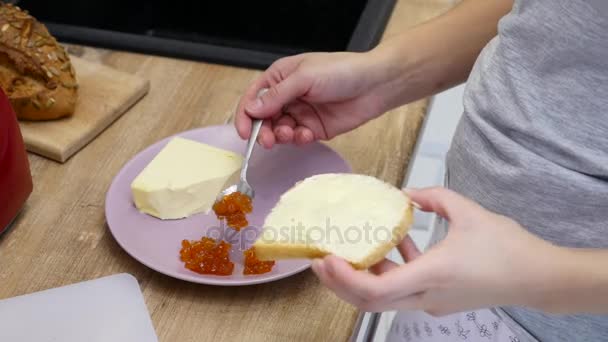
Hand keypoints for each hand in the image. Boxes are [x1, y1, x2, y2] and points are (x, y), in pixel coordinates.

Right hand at [234, 51, 397, 147]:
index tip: (245, 132)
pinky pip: (298, 138)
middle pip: (263, 118)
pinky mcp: (314, 128)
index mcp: (280, 77)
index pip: (254, 98)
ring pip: (279, 131)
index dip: (246, 115)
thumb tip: (252, 109)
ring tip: (291, 135)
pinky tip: (307, 135)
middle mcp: (287, 96)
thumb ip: (277, 95)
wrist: (375, 84)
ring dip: (281, 136)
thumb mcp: (305, 78)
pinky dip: (299, 139)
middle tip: (268, 141)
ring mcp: (301, 113)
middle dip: (263, 131)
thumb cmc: (342, 71)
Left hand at [311, 187, 559, 314]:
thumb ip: (434, 197)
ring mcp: (431, 303)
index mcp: (432, 275)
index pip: (377, 290)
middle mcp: (427, 296)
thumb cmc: (507, 247)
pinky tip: (395, 245)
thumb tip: (407, 194)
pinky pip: (403, 290)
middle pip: (370, 301)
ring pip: (384, 298)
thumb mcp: (468, 211)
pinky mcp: (437, 300)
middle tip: (321, 258)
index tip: (326, 258)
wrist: (538, 277)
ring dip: (362, 277)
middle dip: (340, 282)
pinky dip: (390, 271)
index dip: (345, 278)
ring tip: (347, 251)